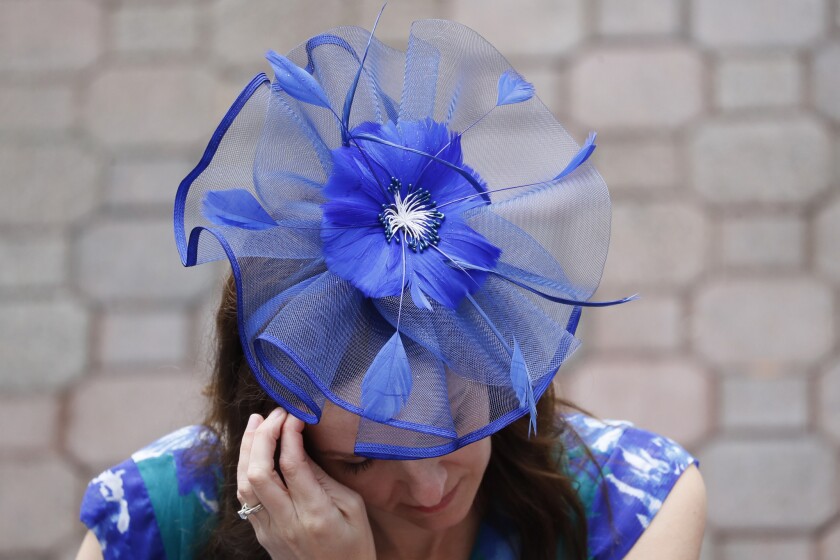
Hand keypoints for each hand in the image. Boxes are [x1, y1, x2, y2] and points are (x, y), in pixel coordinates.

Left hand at [237, 408, 376, 559]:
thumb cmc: (355, 545)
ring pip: (244, 484)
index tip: (296, 413)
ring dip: (247, 449)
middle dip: (262, 435)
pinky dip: (245, 469)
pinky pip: (246, 498)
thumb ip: (324, 478)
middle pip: (259, 472)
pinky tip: (253, 452)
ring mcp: (270, 531)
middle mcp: (287, 523)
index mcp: (316, 515)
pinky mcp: (262, 535)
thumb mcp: (352, 507)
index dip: (290, 433)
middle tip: (275, 413)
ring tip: (257, 423)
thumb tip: (300, 447)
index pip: (292, 465)